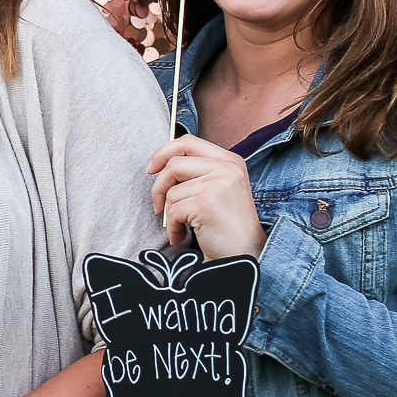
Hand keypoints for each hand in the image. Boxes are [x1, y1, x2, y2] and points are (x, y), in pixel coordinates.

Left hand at [148, 135, 265, 258]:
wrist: (244, 255)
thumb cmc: (226, 225)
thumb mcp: (219, 188)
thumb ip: (197, 172)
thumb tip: (158, 164)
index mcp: (230, 160)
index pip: (188, 142)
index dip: (163, 152)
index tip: (152, 169)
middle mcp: (227, 167)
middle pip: (174, 163)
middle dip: (158, 186)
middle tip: (157, 205)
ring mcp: (219, 183)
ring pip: (172, 191)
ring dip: (169, 214)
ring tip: (180, 227)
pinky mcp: (207, 202)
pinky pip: (174, 211)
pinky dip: (172, 227)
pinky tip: (181, 236)